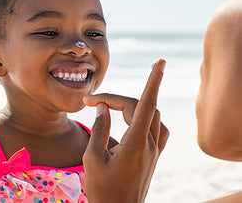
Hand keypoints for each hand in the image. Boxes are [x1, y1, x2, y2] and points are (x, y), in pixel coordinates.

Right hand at [82, 59, 168, 202]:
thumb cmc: (102, 189)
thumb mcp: (91, 158)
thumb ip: (99, 129)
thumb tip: (103, 107)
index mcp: (134, 145)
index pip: (146, 105)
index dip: (153, 81)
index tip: (159, 62)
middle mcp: (149, 145)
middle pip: (140, 107)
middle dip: (116, 99)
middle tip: (91, 102)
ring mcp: (154, 151)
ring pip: (152, 115)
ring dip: (133, 105)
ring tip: (110, 107)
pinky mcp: (154, 156)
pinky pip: (157, 128)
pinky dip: (145, 117)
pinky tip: (131, 120)